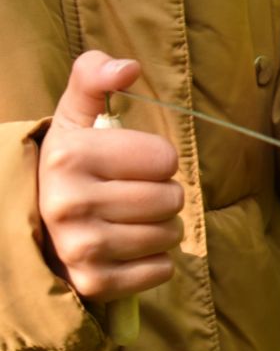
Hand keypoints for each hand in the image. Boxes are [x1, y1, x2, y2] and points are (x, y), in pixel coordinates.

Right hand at [38, 51, 183, 301]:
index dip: (158, 161)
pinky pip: (161, 271)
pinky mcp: (93, 283)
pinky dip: (157, 262)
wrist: (35, 223)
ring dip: (163, 228)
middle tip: (136, 196)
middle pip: (172, 199)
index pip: (165, 159)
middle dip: (164, 196)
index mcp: (69, 157)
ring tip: (133, 221)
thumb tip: (129, 67)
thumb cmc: (72, 164)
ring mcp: (80, 248)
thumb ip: (95, 77)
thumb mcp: (75, 114)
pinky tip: (130, 251)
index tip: (131, 165)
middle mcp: (69, 204)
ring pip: (170, 235)